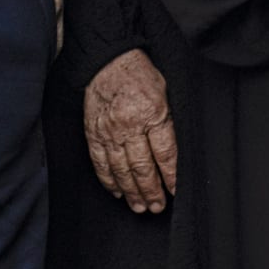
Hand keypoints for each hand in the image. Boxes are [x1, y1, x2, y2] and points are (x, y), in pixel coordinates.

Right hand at [84, 49, 177, 213]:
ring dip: (131, 192)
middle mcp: (128, 126)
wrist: (108, 61)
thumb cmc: (141, 76)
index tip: (175, 191)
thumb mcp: (166, 93)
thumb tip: (175, 156)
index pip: (164, 154)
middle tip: (158, 207)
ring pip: (121, 170)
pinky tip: (117, 192)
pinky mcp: (93, 134)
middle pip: (142, 168)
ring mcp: (108, 132)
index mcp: (151, 114)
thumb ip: (169, 123)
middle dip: (151, 191)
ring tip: (140, 207)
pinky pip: (100, 163)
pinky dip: (109, 181)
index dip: (171, 177)